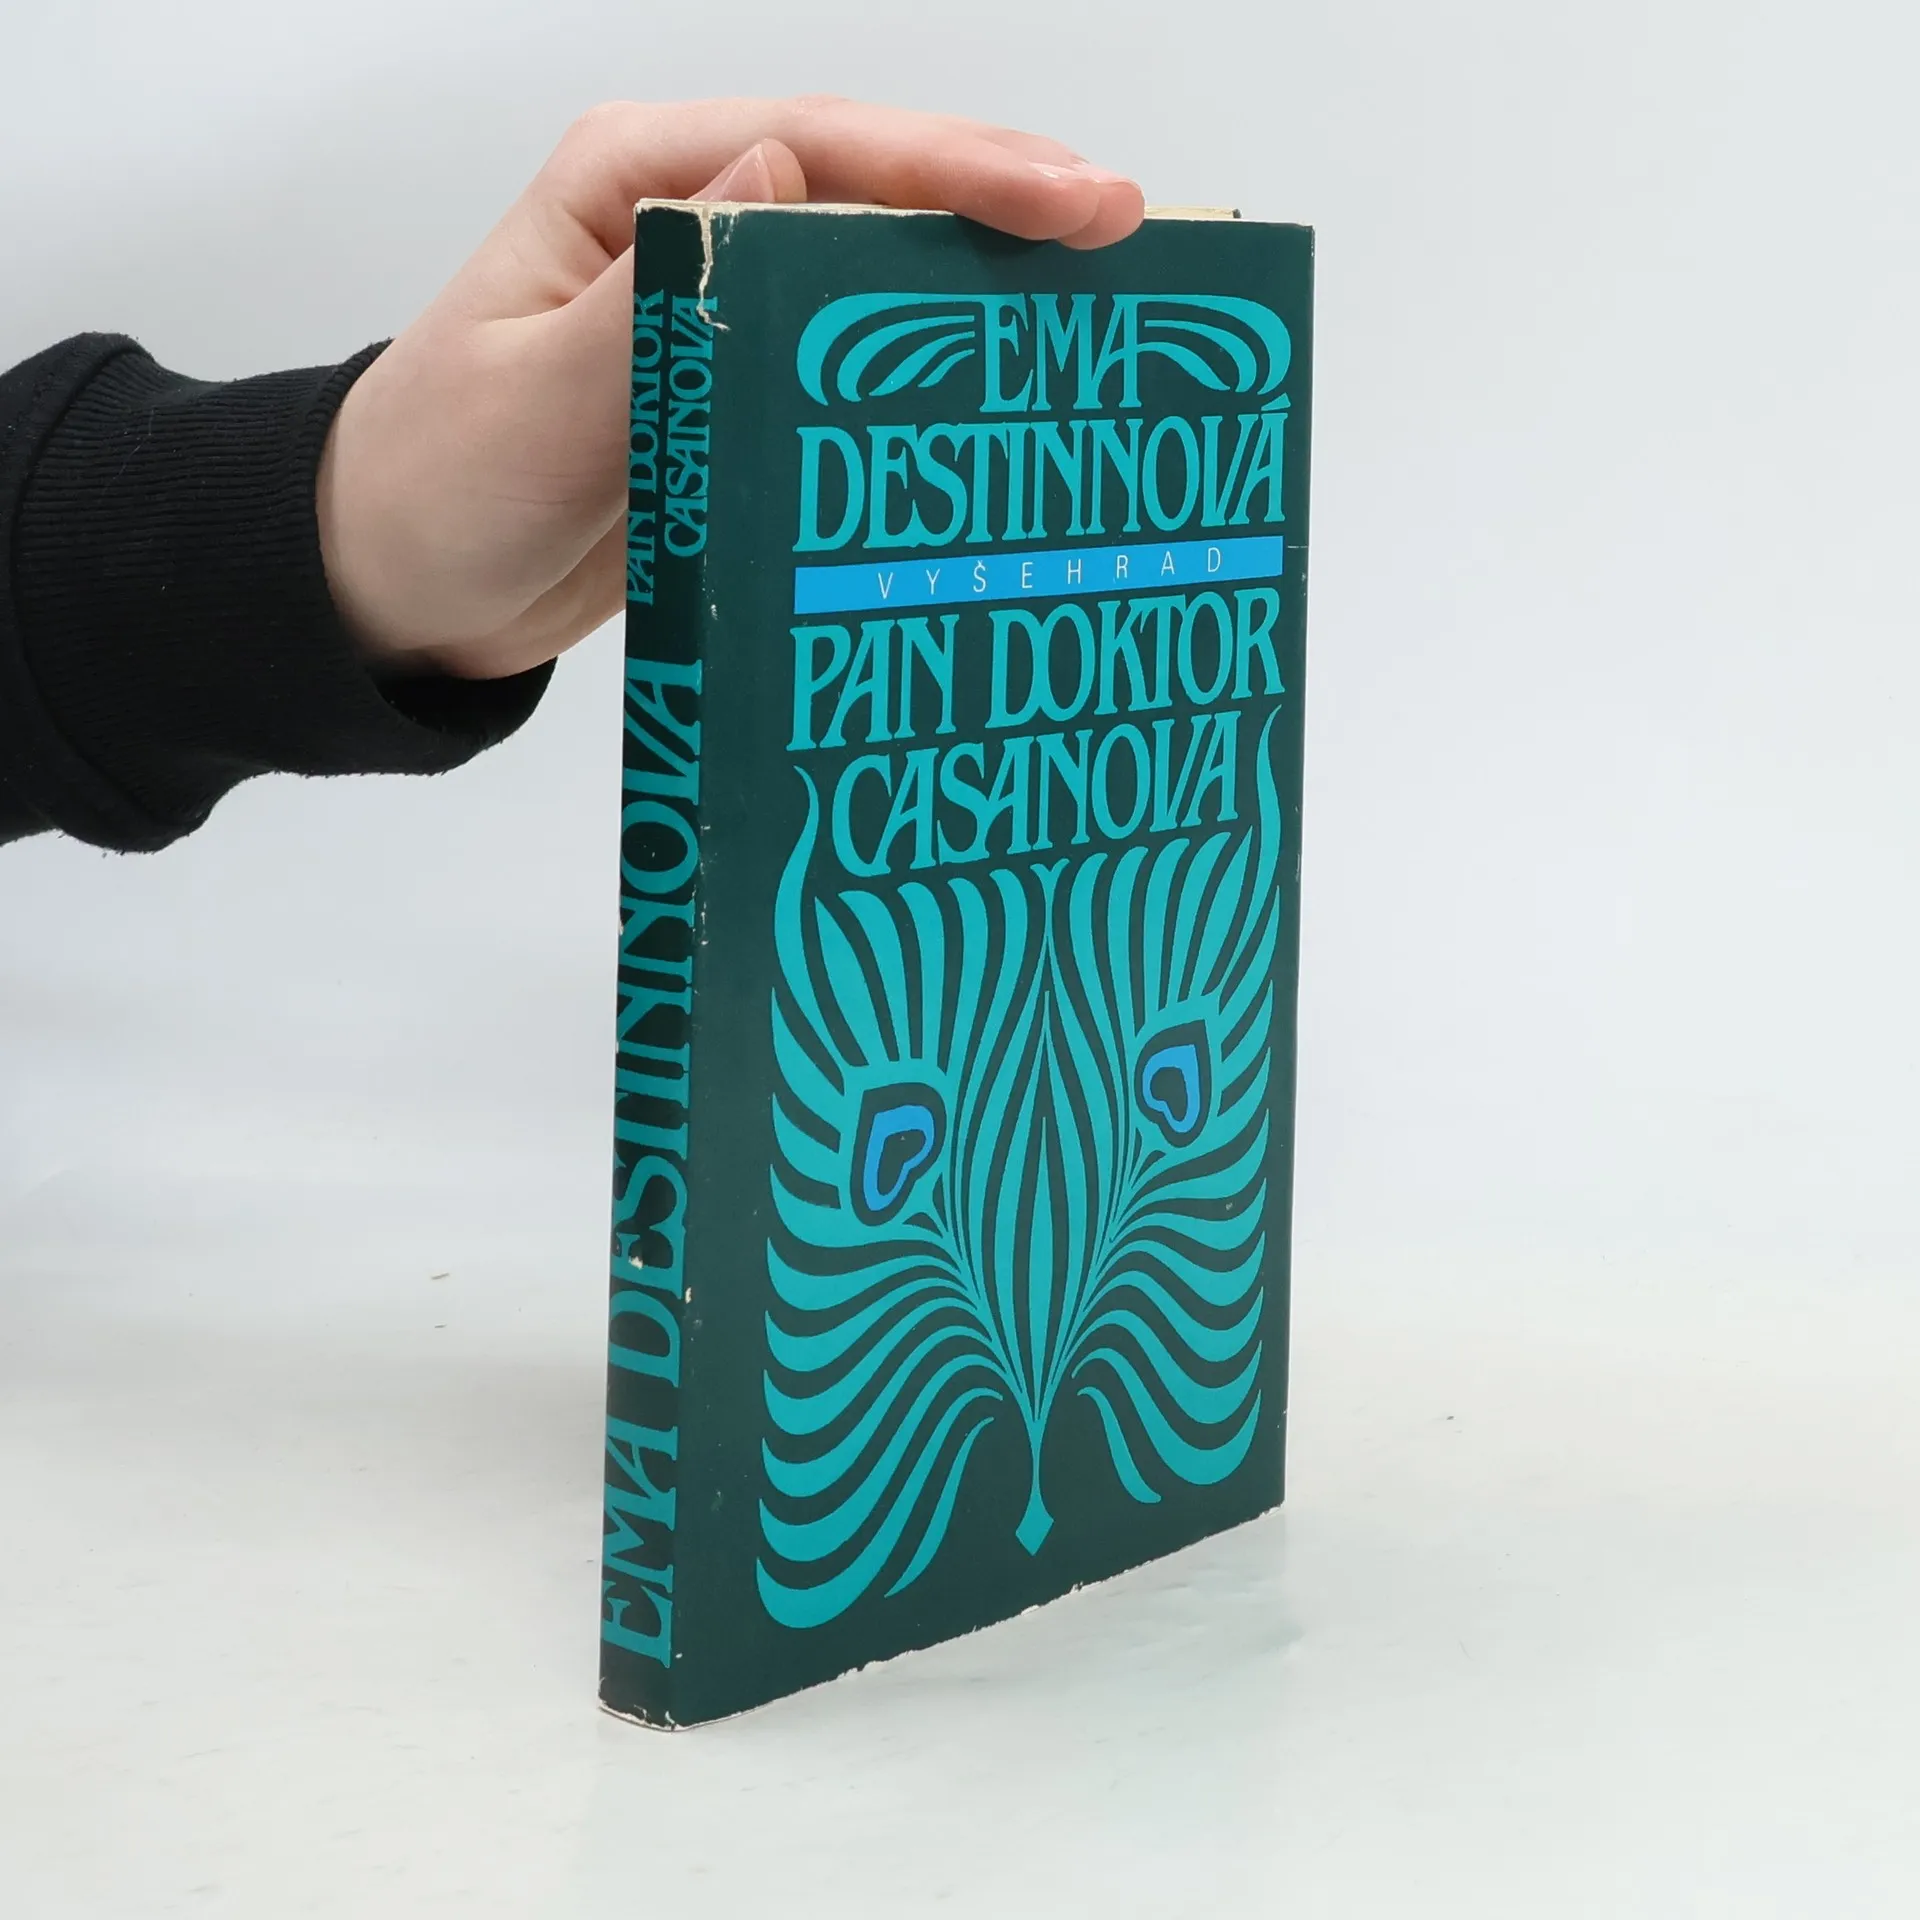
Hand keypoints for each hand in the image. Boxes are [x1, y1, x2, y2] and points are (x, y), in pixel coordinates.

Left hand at [315, 97, 1144, 680]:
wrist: (398, 589)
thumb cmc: (440, 483)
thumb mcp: (540, 399)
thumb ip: (656, 297)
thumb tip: (778, 170)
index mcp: (634, 183)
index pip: (825, 148)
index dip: (961, 169)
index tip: (1082, 203)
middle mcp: (688, 224)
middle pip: (874, 195)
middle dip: (1002, 214)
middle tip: (1135, 248)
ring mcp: (717, 312)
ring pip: (875, 281)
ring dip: (980, 294)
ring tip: (1099, 322)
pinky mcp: (732, 394)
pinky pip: (849, 371)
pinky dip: (927, 380)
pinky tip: (1000, 406)